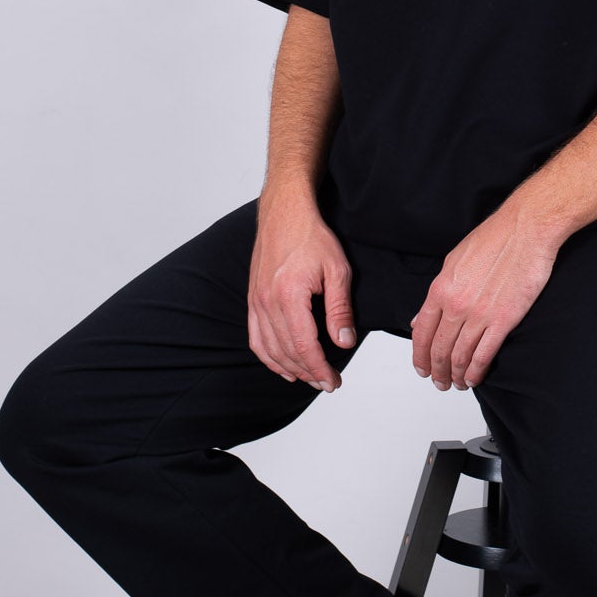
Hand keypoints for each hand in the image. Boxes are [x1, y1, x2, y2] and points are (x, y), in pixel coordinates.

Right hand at [247, 188, 357, 392]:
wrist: (284, 213)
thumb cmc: (312, 236)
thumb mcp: (337, 270)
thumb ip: (339, 309)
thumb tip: (344, 342)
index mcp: (289, 295)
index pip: (303, 346)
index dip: (319, 369)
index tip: (333, 382)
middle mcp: (267, 301)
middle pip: (286, 352)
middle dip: (308, 373)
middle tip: (328, 383)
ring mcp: (255, 301)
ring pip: (269, 349)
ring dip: (289, 369)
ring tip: (309, 378)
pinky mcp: (252, 299)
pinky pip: (255, 337)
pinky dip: (268, 357)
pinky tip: (283, 365)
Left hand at [410, 203, 561, 390]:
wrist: (526, 229)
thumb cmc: (494, 238)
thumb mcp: (454, 261)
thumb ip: (437, 292)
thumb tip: (420, 317)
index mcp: (441, 289)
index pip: (421, 332)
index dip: (419, 355)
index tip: (421, 367)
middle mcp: (456, 304)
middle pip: (438, 349)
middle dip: (436, 370)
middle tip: (438, 381)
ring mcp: (480, 314)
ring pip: (460, 356)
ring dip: (456, 375)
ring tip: (457, 383)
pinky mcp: (504, 319)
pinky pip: (484, 354)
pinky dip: (476, 371)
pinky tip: (474, 377)